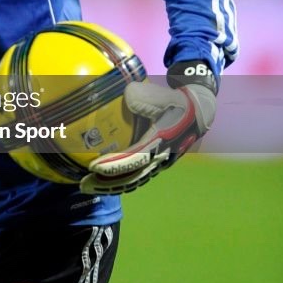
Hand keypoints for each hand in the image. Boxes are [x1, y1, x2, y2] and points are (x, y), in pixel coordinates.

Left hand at [80, 62, 216, 194]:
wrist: (198, 113)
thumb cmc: (177, 103)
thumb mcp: (163, 96)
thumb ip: (145, 96)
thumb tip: (127, 96)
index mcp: (160, 143)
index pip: (135, 159)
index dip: (114, 166)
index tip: (93, 166)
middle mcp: (160, 159)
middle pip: (131, 178)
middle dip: (106, 183)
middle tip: (83, 183)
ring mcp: (158, 164)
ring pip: (132, 181)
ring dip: (110, 186)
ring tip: (87, 185)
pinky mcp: (156, 165)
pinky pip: (135, 177)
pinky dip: (118, 181)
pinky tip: (101, 179)